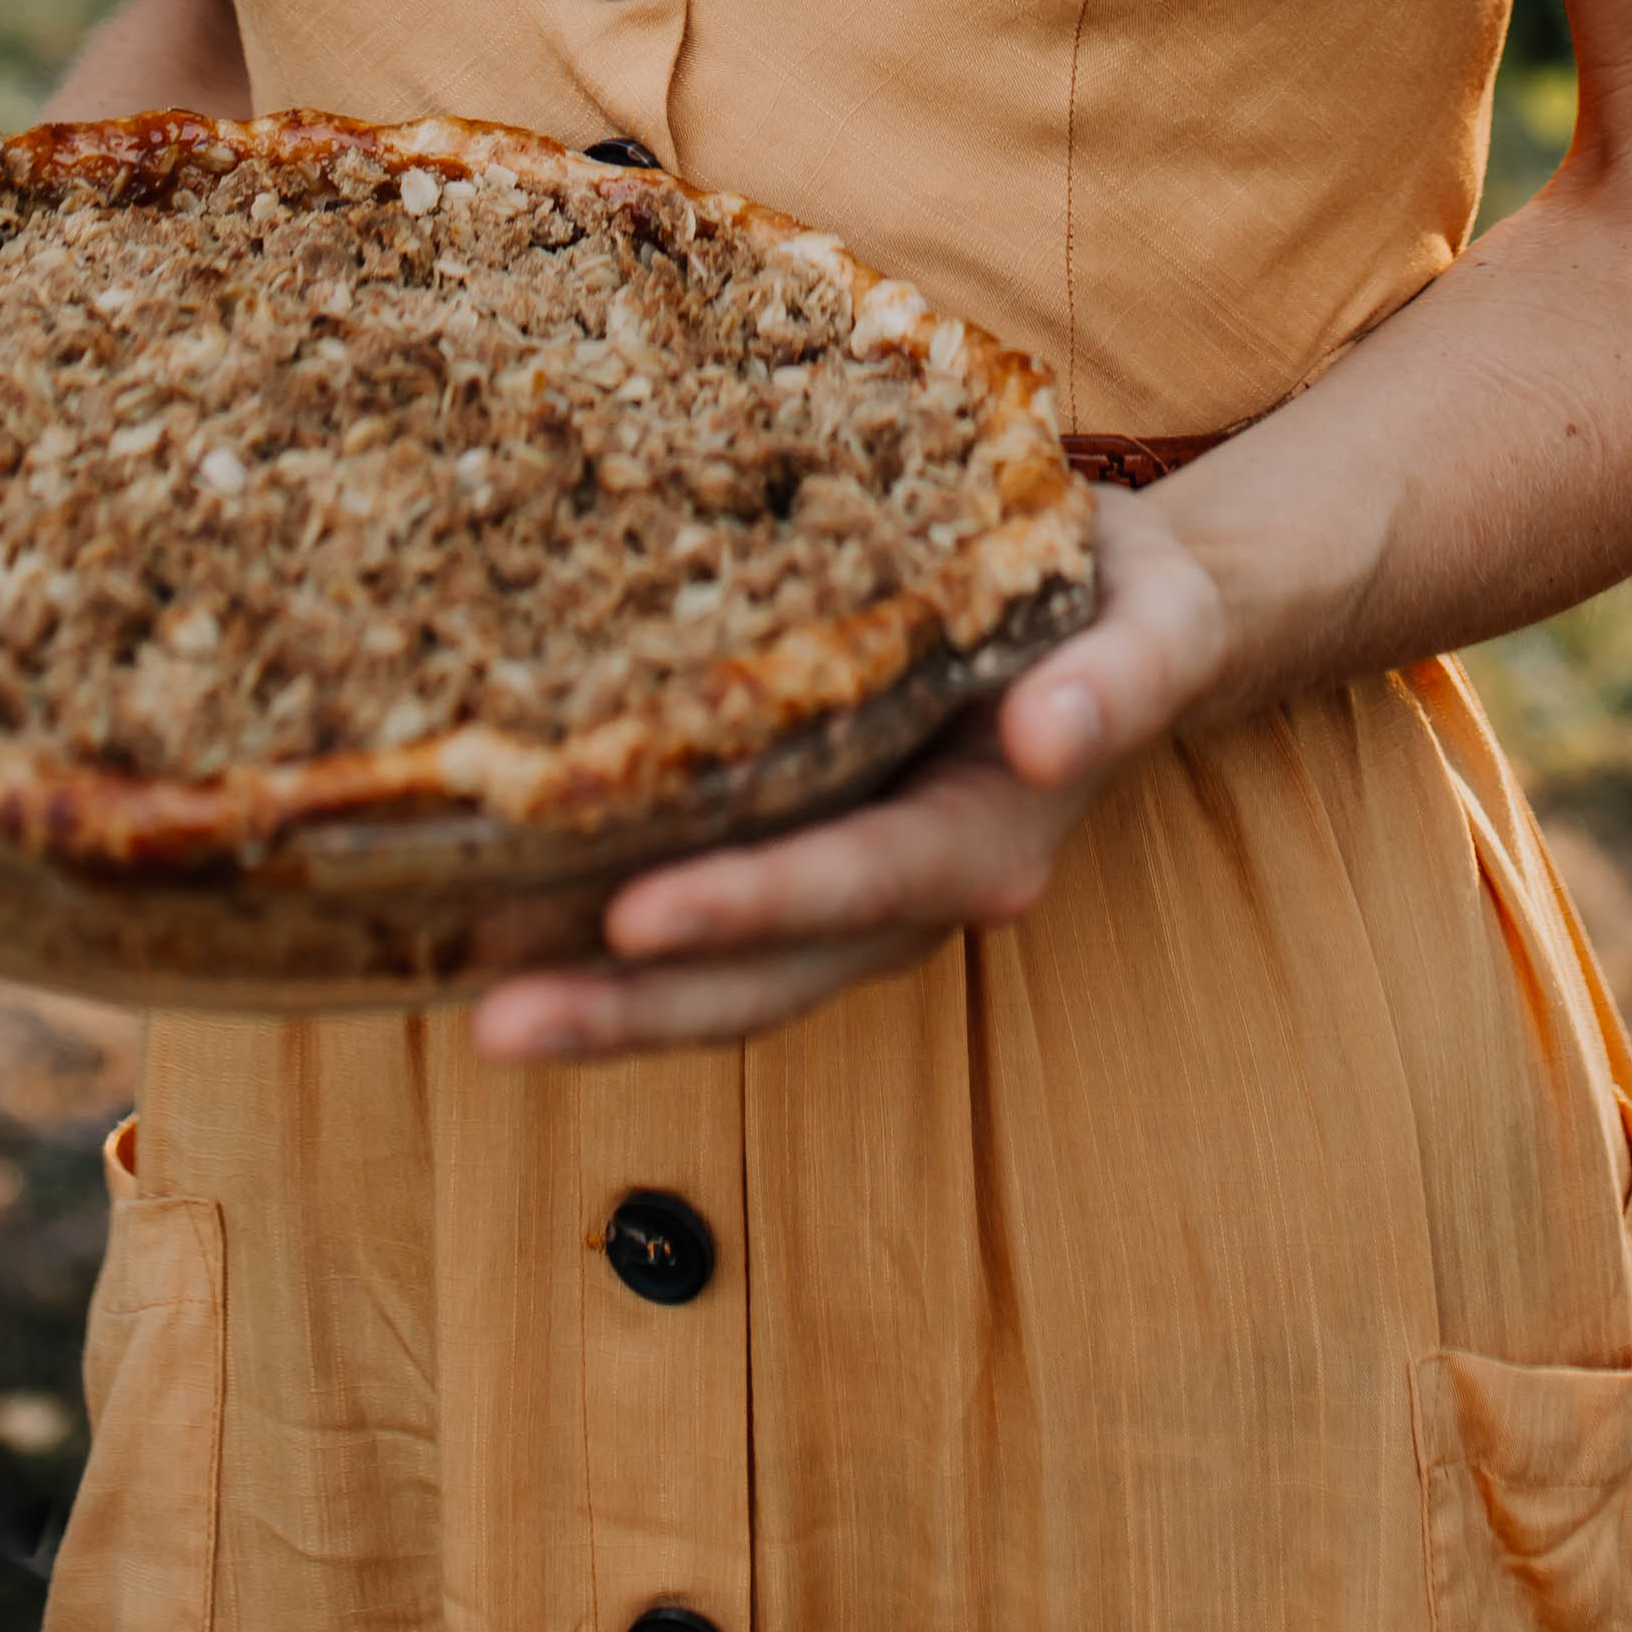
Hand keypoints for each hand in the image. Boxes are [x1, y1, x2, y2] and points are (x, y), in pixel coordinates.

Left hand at [463, 493, 1232, 1064]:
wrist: (1122, 611)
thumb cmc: (1130, 607)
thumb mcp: (1156, 623)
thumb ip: (1121, 679)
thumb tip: (1050, 735)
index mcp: (984, 843)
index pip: (853, 886)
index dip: (747, 907)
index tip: (634, 919)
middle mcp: (903, 890)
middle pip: (758, 977)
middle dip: (632, 1008)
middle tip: (496, 1025)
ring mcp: (844, 880)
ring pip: (716, 971)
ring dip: (602, 999)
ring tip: (475, 1007)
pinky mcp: (800, 840)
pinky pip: (698, 902)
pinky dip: (604, 932)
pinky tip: (500, 917)